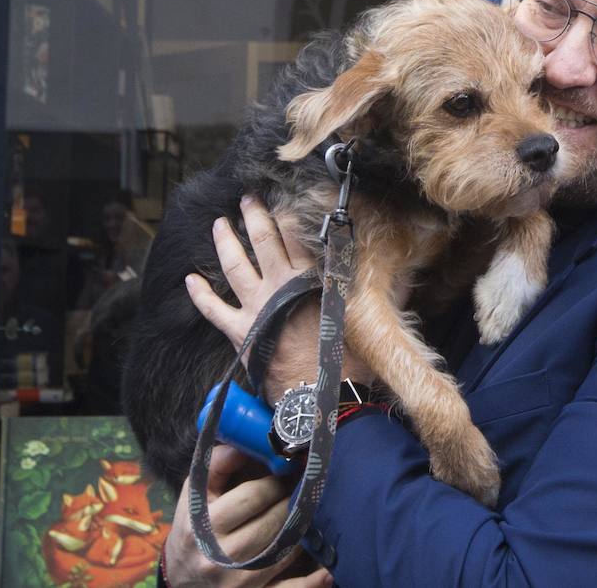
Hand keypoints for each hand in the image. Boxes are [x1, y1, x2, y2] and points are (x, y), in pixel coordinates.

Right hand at [161, 445, 331, 586]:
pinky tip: (327, 570)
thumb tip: (246, 440)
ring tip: (305, 515)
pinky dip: (312, 582)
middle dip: (291, 502)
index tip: (285, 474)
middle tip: (300, 491)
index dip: (275, 482)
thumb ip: (218, 464)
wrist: (182, 578)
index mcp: (204, 526)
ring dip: (301, 530)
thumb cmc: (194, 528)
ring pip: (287, 550)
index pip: (253, 497)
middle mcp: (221, 558)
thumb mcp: (195, 495)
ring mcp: (240, 583)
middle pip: (275, 522)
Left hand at [186, 196, 371, 402]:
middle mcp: (281, 286)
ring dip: (225, 241)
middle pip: (264, 241)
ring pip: (235, 265)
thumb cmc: (349, 361)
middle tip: (247, 198)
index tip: (284, 199)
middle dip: (255, 216)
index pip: (298, 237)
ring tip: (218, 223)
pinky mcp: (240, 331)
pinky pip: (212, 309)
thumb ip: (387, 291)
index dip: (290, 216)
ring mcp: (257, 307)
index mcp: (312, 279)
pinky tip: (189, 279)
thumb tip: (408, 271)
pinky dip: (199, 294)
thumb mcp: (372, 319)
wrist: (321, 397)